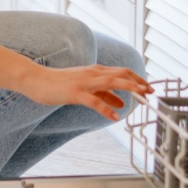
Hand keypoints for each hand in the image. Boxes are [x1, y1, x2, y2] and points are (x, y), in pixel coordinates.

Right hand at [19, 64, 153, 120]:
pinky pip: (94, 101)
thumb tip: (122, 102)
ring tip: (141, 98)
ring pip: (112, 82)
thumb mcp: (85, 88)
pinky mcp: (75, 93)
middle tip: (151, 93)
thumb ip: (104, 94)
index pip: (123, 71)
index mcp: (96, 70)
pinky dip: (106, 108)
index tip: (150, 88)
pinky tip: (114, 116)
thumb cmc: (60, 83)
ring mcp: (84, 82)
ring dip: (129, 88)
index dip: (138, 79)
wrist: (36, 80)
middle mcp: (93, 73)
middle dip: (139, 83)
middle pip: (122, 74)